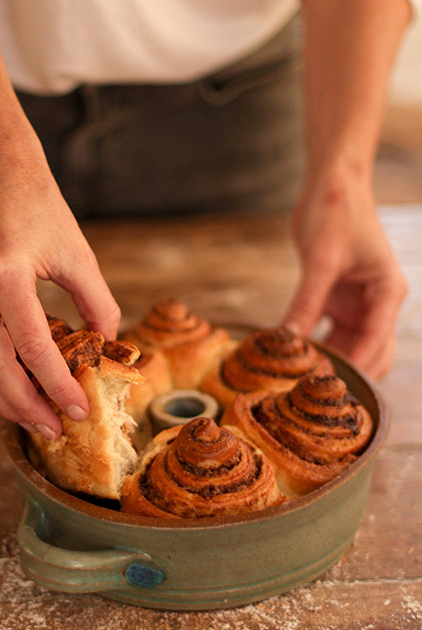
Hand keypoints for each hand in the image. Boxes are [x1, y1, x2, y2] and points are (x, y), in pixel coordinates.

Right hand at [0, 151, 119, 438]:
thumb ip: (97, 303)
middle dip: (25, 405)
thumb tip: (109, 346)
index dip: (56, 383)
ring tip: (33, 419)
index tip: (78, 409)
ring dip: (2, 398)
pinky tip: (14, 389)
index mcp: (4, 271)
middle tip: (53, 429)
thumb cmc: (40, 205)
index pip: (31, 345)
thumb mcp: (78, 253)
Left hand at [282, 169, 406, 378]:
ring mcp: (359, 306)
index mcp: (388, 292)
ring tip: (301, 385)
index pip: (377, 341)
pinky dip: (314, 348)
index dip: (356, 367)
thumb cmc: (336, 212)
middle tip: (317, 396)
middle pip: (371, 354)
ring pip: (350, 349)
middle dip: (348, 375)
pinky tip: (293, 362)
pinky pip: (329, 335)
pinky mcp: (338, 303)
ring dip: (330, 365)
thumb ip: (306, 302)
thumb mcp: (321, 260)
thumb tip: (288, 340)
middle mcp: (378, 303)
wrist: (331, 185)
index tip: (331, 388)